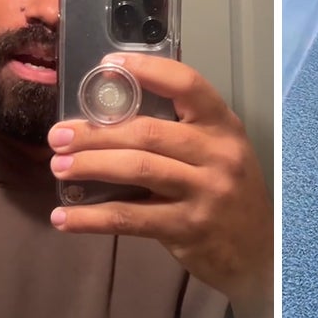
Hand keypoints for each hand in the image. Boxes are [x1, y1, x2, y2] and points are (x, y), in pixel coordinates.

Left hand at [47, 53, 272, 317]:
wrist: (258, 252)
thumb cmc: (230, 195)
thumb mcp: (221, 155)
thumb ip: (183, 134)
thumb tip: (113, 117)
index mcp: (225, 127)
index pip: (187, 85)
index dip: (147, 71)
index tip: (108, 66)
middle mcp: (218, 154)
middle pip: (147, 132)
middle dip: (95, 132)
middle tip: (58, 135)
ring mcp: (205, 192)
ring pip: (136, 169)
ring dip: (90, 165)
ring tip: (58, 166)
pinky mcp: (187, 228)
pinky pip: (130, 218)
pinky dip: (91, 218)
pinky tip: (64, 218)